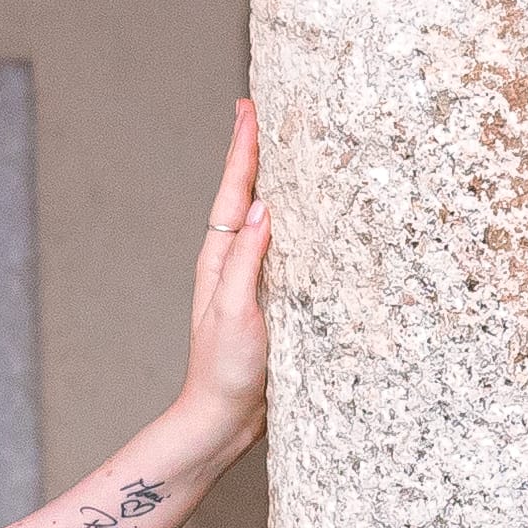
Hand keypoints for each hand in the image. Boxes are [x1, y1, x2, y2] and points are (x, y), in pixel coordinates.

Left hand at [167, 100, 271, 457]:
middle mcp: (232, 262)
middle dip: (255, 152)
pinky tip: (307, 218)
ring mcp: (250, 280)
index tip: (248, 109)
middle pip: (246, 195)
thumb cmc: (225, 370)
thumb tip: (263, 208)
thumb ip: (246, 261)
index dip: (244, 149)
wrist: (224, 419)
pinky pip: (282, 249)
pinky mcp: (268, 299)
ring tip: (285, 147)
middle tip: (261, 110)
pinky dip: (293, 223)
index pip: (234, 192)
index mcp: (220, 258)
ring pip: (264, 219)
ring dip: (273, 182)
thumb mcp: (236, 312)